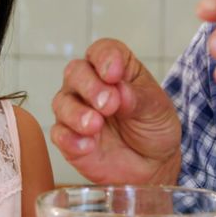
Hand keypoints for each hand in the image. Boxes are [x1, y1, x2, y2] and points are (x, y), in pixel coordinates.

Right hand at [51, 38, 181, 184]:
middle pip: (76, 72)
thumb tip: (119, 91)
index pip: (101, 51)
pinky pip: (59, 134)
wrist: (153, 165)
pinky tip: (87, 145)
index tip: (113, 74)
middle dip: (90, 86)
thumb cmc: (153, 127)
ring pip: (62, 102)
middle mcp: (89, 85)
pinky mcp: (69, 138)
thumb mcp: (156, 109)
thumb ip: (137, 98)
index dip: (104, 59)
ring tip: (95, 125)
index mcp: (114, 68)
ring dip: (77, 113)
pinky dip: (70, 138)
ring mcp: (76, 111)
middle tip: (109, 104)